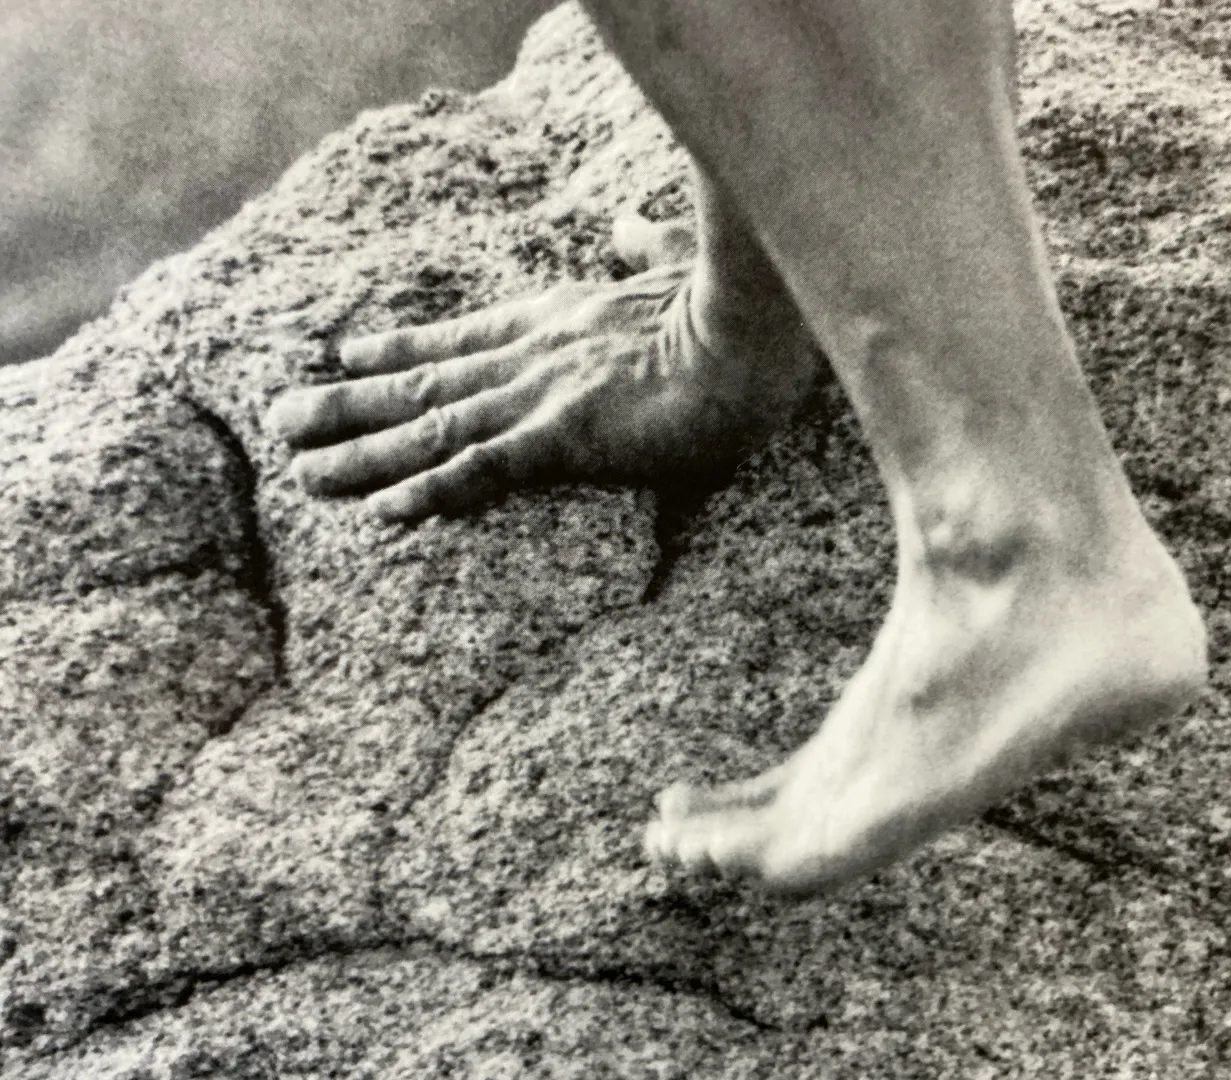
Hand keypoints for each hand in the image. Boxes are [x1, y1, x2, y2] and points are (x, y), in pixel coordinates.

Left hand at [267, 216, 815, 520]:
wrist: (750, 338)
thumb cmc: (724, 308)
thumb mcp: (673, 267)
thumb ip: (644, 246)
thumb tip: (628, 226)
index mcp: (553, 321)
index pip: (458, 338)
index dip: (397, 350)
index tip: (347, 355)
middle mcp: (528, 358)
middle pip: (421, 385)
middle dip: (348, 405)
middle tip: (281, 422)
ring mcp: (539, 397)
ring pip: (431, 428)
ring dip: (364, 453)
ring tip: (300, 472)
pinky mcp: (561, 438)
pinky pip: (482, 470)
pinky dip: (430, 489)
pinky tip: (383, 513)